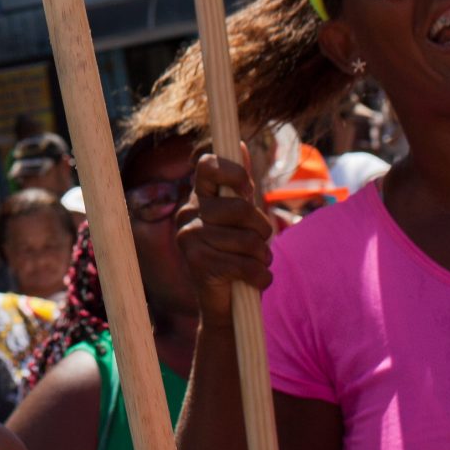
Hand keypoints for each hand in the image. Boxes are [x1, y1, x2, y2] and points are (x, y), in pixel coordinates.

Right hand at [177, 148, 276, 321]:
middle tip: (259, 243)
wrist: (224, 306)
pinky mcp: (198, 264)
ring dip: (262, 257)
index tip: (248, 190)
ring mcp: (189, 238)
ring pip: (247, 240)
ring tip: (256, 264)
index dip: (234, 172)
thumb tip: (241, 143)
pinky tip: (255, 281)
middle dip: (261, 229)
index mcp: (198, 198)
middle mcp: (187, 214)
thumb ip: (240, 185)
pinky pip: (246, 265)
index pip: (208, 165)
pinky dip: (261, 277)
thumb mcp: (240, 219)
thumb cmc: (235, 255)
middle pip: (240, 208)